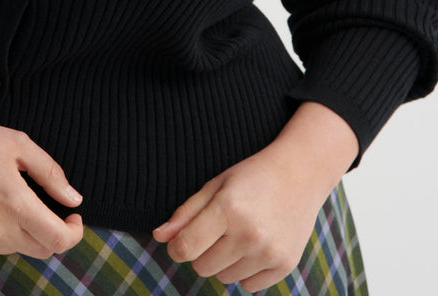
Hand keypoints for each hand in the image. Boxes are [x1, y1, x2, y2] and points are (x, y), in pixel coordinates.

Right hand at [0, 113, 83, 257]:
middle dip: (51, 231)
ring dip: (21, 229)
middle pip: (41, 249)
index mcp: (14, 204)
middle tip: (46, 207)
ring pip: (15, 246)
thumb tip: (74, 200)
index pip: (58, 240)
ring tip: (2, 194)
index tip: (73, 216)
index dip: (74, 233)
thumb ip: (51, 174)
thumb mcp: (19, 145)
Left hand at [152, 148, 321, 290]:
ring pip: (224, 279)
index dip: (176, 248)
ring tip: (239, 234)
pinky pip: (249, 286)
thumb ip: (186, 213)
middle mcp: (249, 233)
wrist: (299, 174)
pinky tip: (255, 246)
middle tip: (217, 230)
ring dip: (224, 262)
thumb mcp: (215, 186)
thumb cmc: (251, 177)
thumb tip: (159, 237)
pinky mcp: (285, 265)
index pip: (186, 247)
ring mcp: (269, 252)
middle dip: (202, 253)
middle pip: (203, 267)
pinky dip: (246, 271)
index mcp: (227, 208)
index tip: (179, 242)